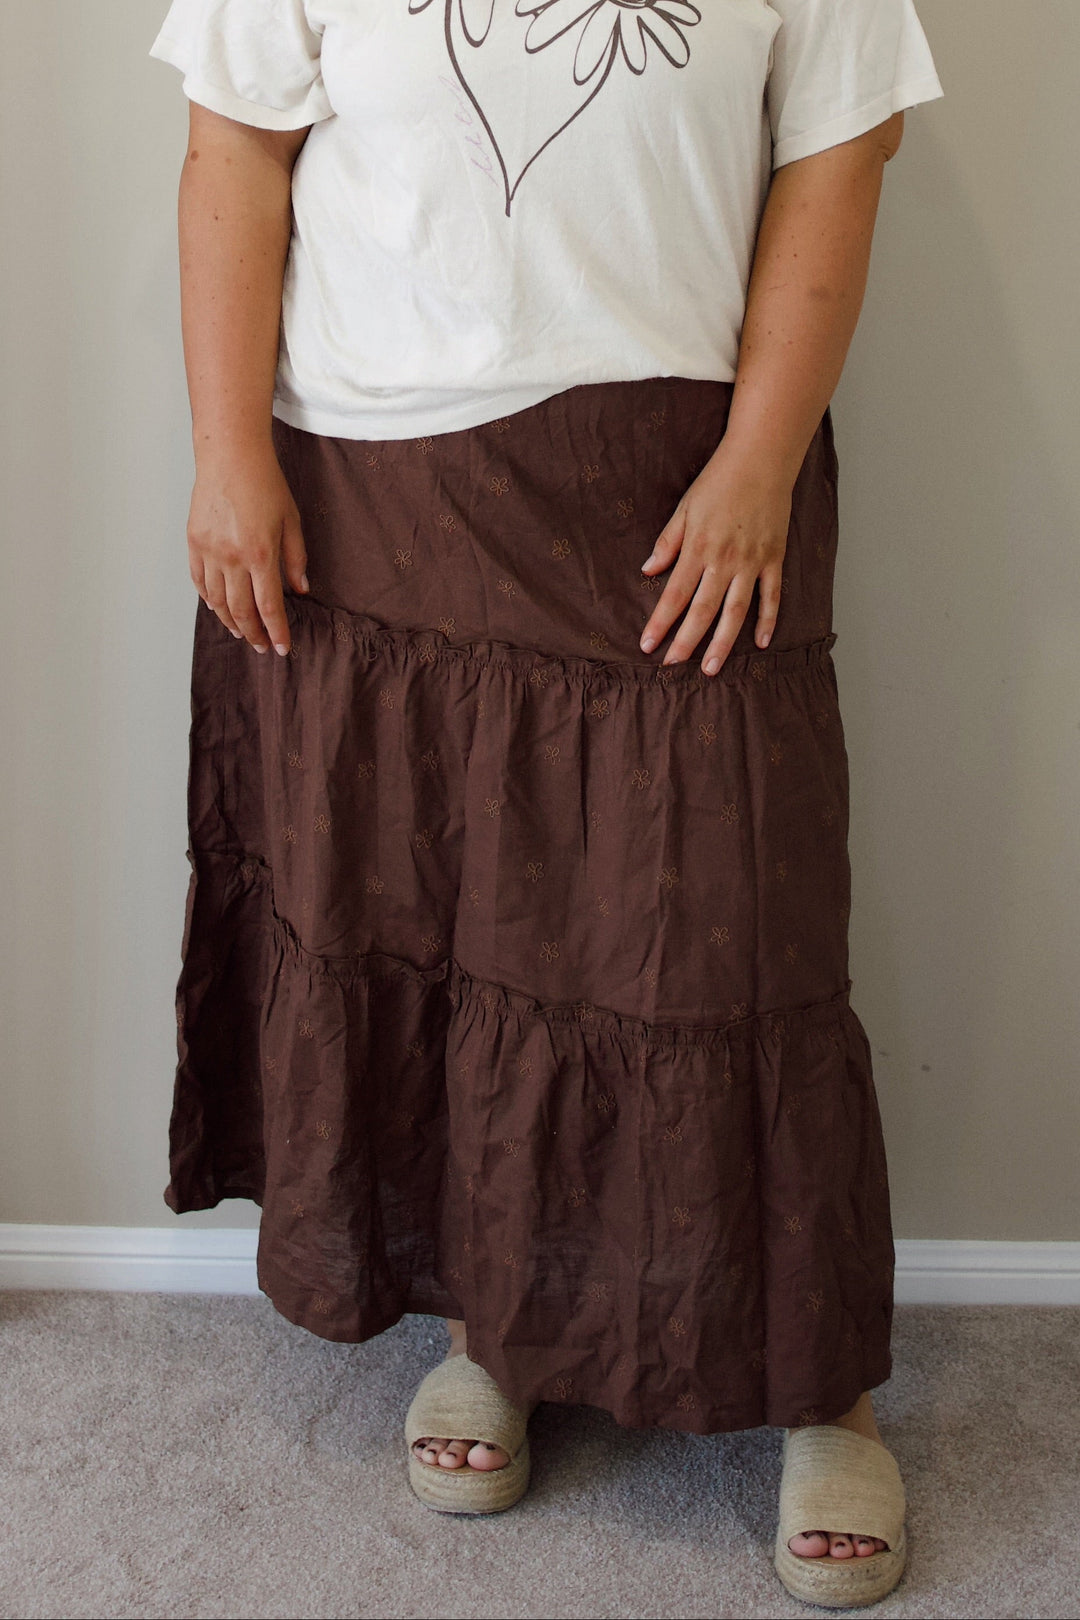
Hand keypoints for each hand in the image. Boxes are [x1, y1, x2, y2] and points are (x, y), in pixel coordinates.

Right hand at [187, 441, 308, 654]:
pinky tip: (219, 608)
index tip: (282, 648)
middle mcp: (232, 557)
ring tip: (242, 632)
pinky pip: (199, 581)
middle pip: (241, 610)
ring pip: (217, 601)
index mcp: (261, 554)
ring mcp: (209, 551)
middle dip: (254, 633)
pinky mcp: (194, 542)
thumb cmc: (265, 484)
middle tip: (261, 647)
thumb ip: (296, 559)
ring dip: (230, 621)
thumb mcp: (291, 521)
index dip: (276, 631)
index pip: (269, 606)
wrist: (230, 456)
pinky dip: (209, 600)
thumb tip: (301, 591)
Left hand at [639, 444, 792, 675]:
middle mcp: (724, 560)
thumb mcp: (684, 508)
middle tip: (673, 666)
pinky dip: (767, 621)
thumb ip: (667, 542)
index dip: (660, 622)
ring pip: (736, 612)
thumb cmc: (719, 481)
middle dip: (686, 642)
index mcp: (697, 547)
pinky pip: (771, 596)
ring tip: (711, 668)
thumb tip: (648, 570)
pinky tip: (760, 644)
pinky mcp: (774, 559)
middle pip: (702, 611)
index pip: (674, 595)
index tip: (648, 645)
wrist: (761, 459)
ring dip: (723, 643)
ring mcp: (752, 562)